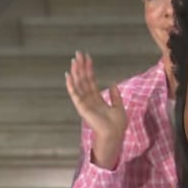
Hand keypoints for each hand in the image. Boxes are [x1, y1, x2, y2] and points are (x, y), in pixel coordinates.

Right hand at [65, 51, 127, 169]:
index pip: (91, 81)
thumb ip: (115, 96)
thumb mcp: (119, 107)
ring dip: (76, 72)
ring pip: (78, 84)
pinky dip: (71, 85)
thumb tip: (113, 84)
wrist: (114, 134)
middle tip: (78, 53)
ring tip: (74, 60)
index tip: (87, 57)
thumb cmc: (117, 125)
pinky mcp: (82, 107)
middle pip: (83, 80)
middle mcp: (89, 100)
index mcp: (97, 99)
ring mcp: (84, 103)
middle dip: (81, 67)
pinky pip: (75, 94)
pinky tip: (68, 76)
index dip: (89, 69)